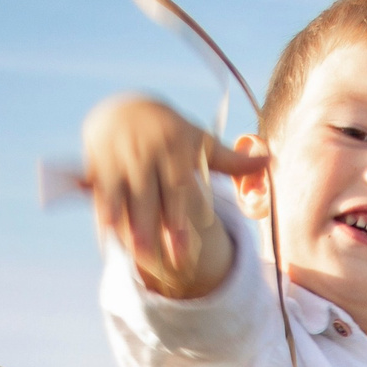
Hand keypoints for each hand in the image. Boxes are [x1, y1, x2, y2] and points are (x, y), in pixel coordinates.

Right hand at [81, 92, 268, 296]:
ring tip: (131, 253)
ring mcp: (119, 153)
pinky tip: (104, 235)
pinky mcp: (97, 159)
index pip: (178, 188)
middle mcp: (145, 148)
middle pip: (148, 194)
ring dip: (123, 222)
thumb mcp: (200, 142)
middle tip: (154, 261)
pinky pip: (96, 187)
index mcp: (174, 144)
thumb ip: (231, 160)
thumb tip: (271, 160)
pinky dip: (97, 208)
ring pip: (120, 193)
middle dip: (150, 227)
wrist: (129, 105)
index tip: (183, 252)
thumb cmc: (172, 131)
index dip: (179, 220)